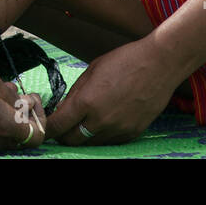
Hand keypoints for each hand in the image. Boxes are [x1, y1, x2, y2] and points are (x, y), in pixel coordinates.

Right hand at [0, 64, 46, 153]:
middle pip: (23, 136)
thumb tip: (20, 99)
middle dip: (25, 116)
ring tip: (0, 98)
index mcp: (5, 125)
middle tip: (19, 96)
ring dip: (9, 119)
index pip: (37, 135)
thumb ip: (10, 92)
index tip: (31, 99)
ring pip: (7, 136)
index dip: (40, 117)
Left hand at [46, 36, 182, 145]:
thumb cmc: (125, 61)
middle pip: (71, 140)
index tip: (45, 125)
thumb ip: (75, 93)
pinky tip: (104, 120)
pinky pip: (110, 141)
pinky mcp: (132, 133)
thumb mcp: (92, 70)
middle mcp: (101, 120)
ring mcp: (118, 129)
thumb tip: (63, 109)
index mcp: (87, 101)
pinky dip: (102, 135)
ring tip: (85, 120)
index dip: (48, 128)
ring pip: (91, 143)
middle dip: (63, 135)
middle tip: (62, 125)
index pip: (58, 126)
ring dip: (83, 135)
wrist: (159, 64)